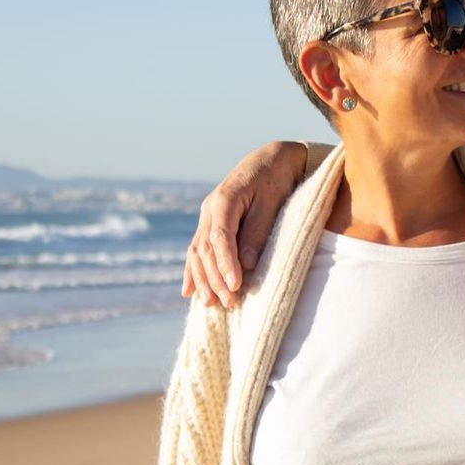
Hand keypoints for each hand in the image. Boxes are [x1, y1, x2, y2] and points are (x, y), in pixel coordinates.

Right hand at [182, 140, 305, 306]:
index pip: (220, 238)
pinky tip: (189, 291)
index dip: (226, 264)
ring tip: (210, 304)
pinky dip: (193, 271)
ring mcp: (206, 216)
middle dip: (215, 278)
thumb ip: (257, 232)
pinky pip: (196, 250)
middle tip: (229, 302)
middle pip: (206, 249)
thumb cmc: (276, 180)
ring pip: (197, 252)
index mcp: (225, 198)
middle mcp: (209, 208)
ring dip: (203, 279)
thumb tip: (246, 264)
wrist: (270, 160)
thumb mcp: (272, 203)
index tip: (235, 286)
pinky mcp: (209, 223)